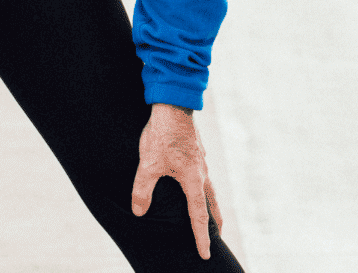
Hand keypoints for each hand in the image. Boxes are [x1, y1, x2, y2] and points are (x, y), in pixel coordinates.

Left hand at [131, 103, 223, 259]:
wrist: (174, 103)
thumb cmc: (162, 134)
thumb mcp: (148, 164)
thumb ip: (143, 190)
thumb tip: (139, 211)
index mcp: (193, 179)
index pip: (199, 215)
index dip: (201, 236)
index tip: (205, 253)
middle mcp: (202, 172)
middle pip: (211, 203)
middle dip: (214, 222)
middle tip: (218, 237)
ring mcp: (201, 161)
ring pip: (208, 188)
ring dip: (209, 204)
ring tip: (208, 214)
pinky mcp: (196, 151)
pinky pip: (202, 175)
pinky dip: (202, 187)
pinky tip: (194, 183)